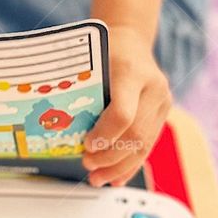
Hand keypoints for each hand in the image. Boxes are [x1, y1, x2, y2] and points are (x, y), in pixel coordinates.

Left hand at [82, 25, 171, 186]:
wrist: (132, 40)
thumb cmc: (106, 48)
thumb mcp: (89, 59)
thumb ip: (79, 87)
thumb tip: (55, 122)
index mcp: (132, 71)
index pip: (123, 113)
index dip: (104, 135)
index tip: (86, 145)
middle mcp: (153, 88)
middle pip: (135, 134)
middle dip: (110, 156)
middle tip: (87, 164)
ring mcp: (162, 102)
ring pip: (144, 145)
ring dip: (119, 167)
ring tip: (98, 178)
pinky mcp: (163, 113)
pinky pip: (148, 144)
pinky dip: (131, 164)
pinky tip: (116, 177)